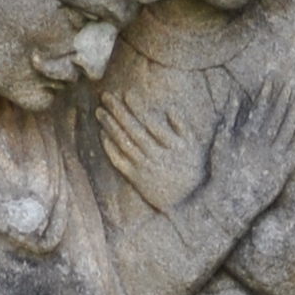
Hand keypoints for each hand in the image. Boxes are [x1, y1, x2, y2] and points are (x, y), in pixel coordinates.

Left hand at [92, 77, 206, 209]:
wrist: (185, 201)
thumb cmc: (190, 169)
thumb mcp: (193, 147)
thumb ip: (182, 127)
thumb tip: (169, 110)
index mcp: (172, 146)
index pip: (151, 123)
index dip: (138, 108)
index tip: (127, 94)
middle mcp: (156, 156)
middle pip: (133, 130)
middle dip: (119, 111)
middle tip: (106, 96)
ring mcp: (144, 167)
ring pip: (124, 143)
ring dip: (110, 126)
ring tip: (100, 111)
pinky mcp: (135, 178)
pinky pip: (119, 161)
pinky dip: (110, 147)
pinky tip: (103, 133)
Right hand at [194, 80, 294, 223]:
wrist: (230, 200)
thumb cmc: (222, 170)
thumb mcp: (220, 140)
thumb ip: (229, 116)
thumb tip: (235, 94)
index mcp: (248, 133)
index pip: (261, 106)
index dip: (267, 92)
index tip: (272, 79)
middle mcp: (263, 141)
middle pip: (278, 114)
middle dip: (284, 97)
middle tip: (292, 84)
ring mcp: (275, 155)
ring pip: (289, 128)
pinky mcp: (283, 169)